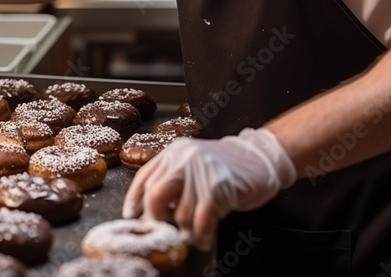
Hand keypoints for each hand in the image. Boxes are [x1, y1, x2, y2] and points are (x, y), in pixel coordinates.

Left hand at [122, 128, 295, 250]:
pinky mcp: (219, 189)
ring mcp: (201, 174)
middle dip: (156, 217)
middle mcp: (183, 160)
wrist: (258, 157)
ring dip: (184, 230)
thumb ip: (172, 177)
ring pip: (180, 212)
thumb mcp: (192, 163)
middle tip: (163, 229)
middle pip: (156, 194)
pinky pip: (201, 220)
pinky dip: (200, 234)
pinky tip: (202, 238)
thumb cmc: (224, 165)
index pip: (144, 176)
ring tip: (190, 235)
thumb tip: (150, 205)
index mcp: (173, 153)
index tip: (132, 214)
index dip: (134, 198)